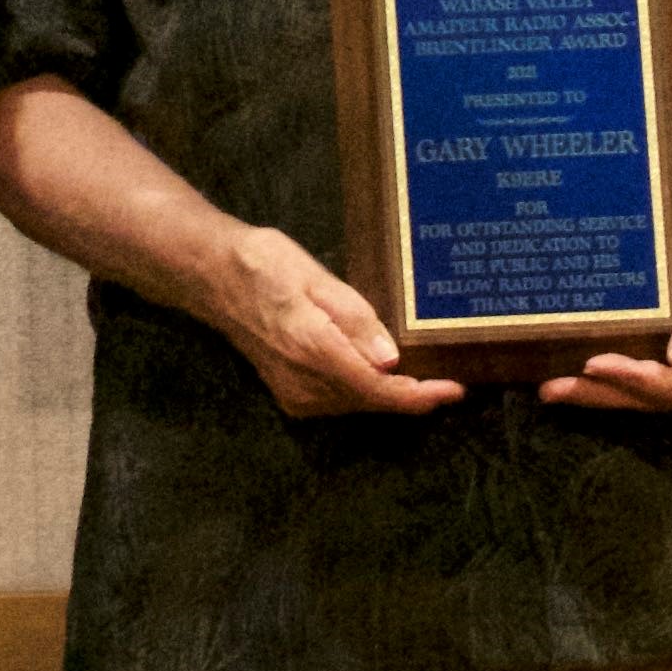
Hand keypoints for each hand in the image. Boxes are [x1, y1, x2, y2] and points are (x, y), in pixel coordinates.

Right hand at [191, 221, 459, 419]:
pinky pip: (339, 400)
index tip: (456, 389)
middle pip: (372, 402)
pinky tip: (383, 374)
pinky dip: (366, 391)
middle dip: (413, 394)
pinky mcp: (290, 395)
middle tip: (451, 378)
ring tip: (426, 376)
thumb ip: (355, 320)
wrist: (214, 278)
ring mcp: (295, 394)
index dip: (421, 395)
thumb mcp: (316, 278)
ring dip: (391, 394)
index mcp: (314, 351)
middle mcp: (305, 383)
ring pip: (357, 404)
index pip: (379, 390)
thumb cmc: (266, 266)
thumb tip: (391, 361)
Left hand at [543, 201, 671, 411]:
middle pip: (654, 398)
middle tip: (552, 388)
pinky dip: (615, 376)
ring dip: (602, 391)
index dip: (633, 379)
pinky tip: (581, 370)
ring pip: (646, 392)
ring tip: (553, 387)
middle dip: (603, 394)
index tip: (593, 363)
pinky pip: (648, 376)